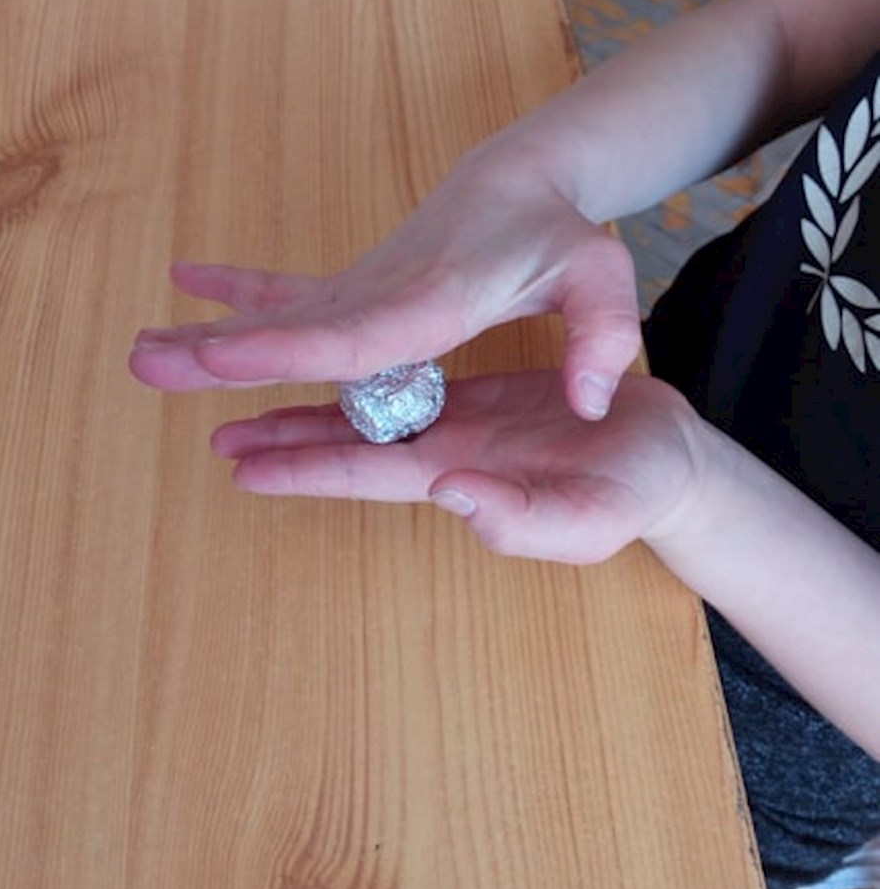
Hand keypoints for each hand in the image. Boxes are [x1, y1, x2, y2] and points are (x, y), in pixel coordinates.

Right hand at [129, 145, 639, 419]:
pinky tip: (187, 280)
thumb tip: (594, 400)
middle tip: (144, 360)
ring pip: (276, 317)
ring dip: (206, 330)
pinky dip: (237, 289)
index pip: (355, 336)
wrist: (519, 178)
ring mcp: (363, 291)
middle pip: (294, 330)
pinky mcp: (356, 289)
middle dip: (218, 348)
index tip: (220, 355)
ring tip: (139, 349)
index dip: (287, 350)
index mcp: (435, 299)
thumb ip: (602, 335)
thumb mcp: (601, 278)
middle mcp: (384, 295)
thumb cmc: (559, 233)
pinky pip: (288, 294)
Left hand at [210, 371, 702, 565]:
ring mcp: (460, 425)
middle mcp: (445, 454)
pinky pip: (410, 385)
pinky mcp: (480, 398)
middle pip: (349, 446)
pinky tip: (341, 367)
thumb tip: (450, 495)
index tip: (240, 465)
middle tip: (221, 433)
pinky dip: (369, 377)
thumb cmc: (634, 492)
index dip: (301, 468)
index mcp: (459, 477)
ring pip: (371, 413)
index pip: (363, 472)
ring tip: (258, 400)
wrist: (667, 457)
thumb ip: (521, 520)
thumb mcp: (588, 519)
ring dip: (315, 409)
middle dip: (285, 441)